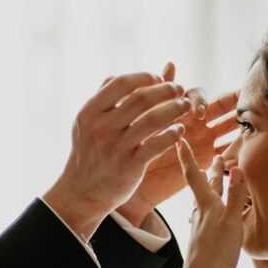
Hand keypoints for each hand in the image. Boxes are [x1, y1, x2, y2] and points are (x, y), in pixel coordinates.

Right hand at [44, 72, 191, 239]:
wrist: (82, 191)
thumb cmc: (90, 152)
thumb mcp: (87, 123)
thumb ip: (106, 98)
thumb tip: (127, 76)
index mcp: (89, 112)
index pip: (121, 83)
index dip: (145, 77)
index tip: (159, 79)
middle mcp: (101, 128)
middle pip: (141, 98)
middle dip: (166, 90)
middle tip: (179, 89)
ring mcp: (115, 147)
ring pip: (153, 119)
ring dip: (175, 108)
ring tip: (185, 106)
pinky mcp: (130, 166)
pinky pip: (158, 144)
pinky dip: (173, 134)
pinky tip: (179, 130)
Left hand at [118, 63, 239, 226]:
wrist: (133, 179)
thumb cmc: (136, 146)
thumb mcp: (146, 119)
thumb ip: (159, 95)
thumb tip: (171, 64)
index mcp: (179, 109)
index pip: (199, 94)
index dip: (201, 100)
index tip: (199, 113)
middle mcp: (196, 122)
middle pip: (223, 106)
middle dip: (235, 102)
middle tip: (247, 103)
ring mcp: (205, 140)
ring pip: (230, 127)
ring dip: (241, 124)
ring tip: (254, 124)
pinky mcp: (209, 160)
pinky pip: (229, 152)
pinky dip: (238, 150)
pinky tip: (245, 151)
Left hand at [177, 142, 246, 267]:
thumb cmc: (216, 254)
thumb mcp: (231, 222)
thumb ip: (234, 196)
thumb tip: (237, 168)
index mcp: (206, 204)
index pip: (194, 175)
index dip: (186, 157)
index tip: (178, 141)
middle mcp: (201, 211)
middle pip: (204, 184)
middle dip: (209, 169)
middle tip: (212, 155)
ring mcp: (202, 224)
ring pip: (206, 198)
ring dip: (211, 184)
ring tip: (214, 174)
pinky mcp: (205, 236)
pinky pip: (210, 212)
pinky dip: (214, 201)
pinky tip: (213, 208)